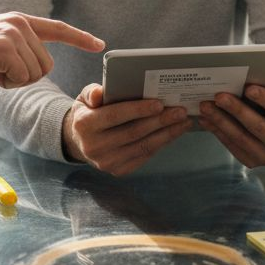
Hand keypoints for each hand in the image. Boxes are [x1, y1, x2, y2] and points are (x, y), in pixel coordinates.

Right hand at [0, 12, 103, 87]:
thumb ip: (17, 46)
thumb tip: (37, 65)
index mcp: (19, 20)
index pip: (57, 28)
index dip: (80, 38)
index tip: (100, 45)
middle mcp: (19, 23)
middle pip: (46, 65)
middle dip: (24, 77)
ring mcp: (13, 34)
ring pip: (35, 74)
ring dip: (13, 81)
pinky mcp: (4, 48)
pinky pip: (20, 78)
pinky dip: (4, 83)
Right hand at [62, 84, 191, 174]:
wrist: (80, 141)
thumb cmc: (89, 112)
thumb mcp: (84, 98)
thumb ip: (93, 93)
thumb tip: (100, 94)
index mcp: (85, 125)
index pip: (115, 116)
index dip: (138, 110)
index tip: (159, 103)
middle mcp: (94, 147)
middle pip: (134, 132)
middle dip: (160, 121)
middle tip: (180, 111)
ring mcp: (107, 162)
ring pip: (143, 146)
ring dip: (167, 133)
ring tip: (184, 121)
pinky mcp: (119, 171)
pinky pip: (145, 155)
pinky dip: (162, 143)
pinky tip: (174, 132)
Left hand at [199, 70, 264, 167]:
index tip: (248, 87)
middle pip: (258, 127)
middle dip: (237, 110)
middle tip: (219, 95)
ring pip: (241, 138)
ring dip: (221, 121)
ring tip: (206, 105)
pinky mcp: (252, 162)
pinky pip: (232, 146)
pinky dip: (217, 132)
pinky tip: (206, 119)